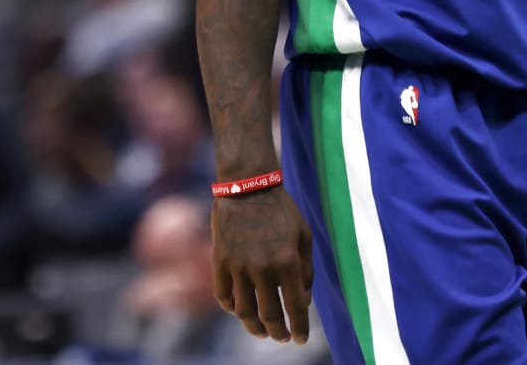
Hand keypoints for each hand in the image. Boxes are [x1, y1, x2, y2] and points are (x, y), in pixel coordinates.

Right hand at [212, 185, 312, 343]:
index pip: (296, 307)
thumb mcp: (304, 236)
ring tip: (262, 333)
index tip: (300, 339)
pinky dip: (231, 308)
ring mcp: (238, 265)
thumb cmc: (282, 210)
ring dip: (254, 328)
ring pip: (244, 311)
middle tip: (283, 338)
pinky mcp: (220, 261)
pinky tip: (240, 311)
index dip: (300, 327)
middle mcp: (263, 268)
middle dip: (278, 333)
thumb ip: (306, 270)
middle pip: (269, 315)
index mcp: (287, 261)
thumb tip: (303, 300)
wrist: (248, 187)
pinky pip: (223, 295)